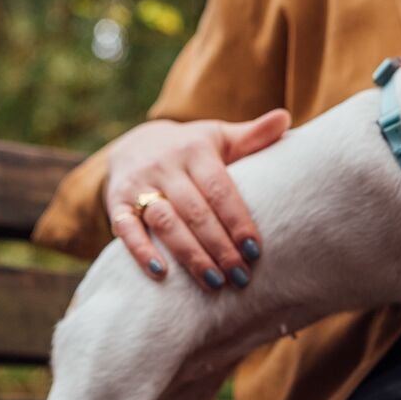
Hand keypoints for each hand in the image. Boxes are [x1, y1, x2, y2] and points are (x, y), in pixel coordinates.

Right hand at [104, 109, 290, 290]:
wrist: (134, 144)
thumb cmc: (190, 148)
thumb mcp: (218, 137)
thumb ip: (252, 135)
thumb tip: (285, 118)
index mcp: (194, 149)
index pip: (219, 188)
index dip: (237, 220)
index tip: (255, 250)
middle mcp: (164, 165)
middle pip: (195, 210)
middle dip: (219, 246)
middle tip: (240, 276)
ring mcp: (138, 184)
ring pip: (165, 222)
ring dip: (190, 254)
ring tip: (213, 281)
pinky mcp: (116, 202)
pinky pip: (126, 229)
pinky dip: (141, 251)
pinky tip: (161, 274)